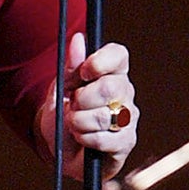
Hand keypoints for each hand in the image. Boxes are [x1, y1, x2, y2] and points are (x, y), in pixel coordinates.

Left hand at [36, 33, 138, 177]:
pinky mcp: (126, 142)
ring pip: (104, 116)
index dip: (100, 61)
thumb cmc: (63, 116)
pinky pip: (103, 139)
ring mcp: (129, 118)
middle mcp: (125, 93)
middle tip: (72, 105)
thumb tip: (78, 39)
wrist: (61, 150)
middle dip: (82, 99)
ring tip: (74, 124)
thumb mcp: (60, 89)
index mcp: (112, 73)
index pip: (118, 55)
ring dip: (79, 121)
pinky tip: (82, 138)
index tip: (83, 72)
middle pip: (109, 87)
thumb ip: (70, 65)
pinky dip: (85, 138)